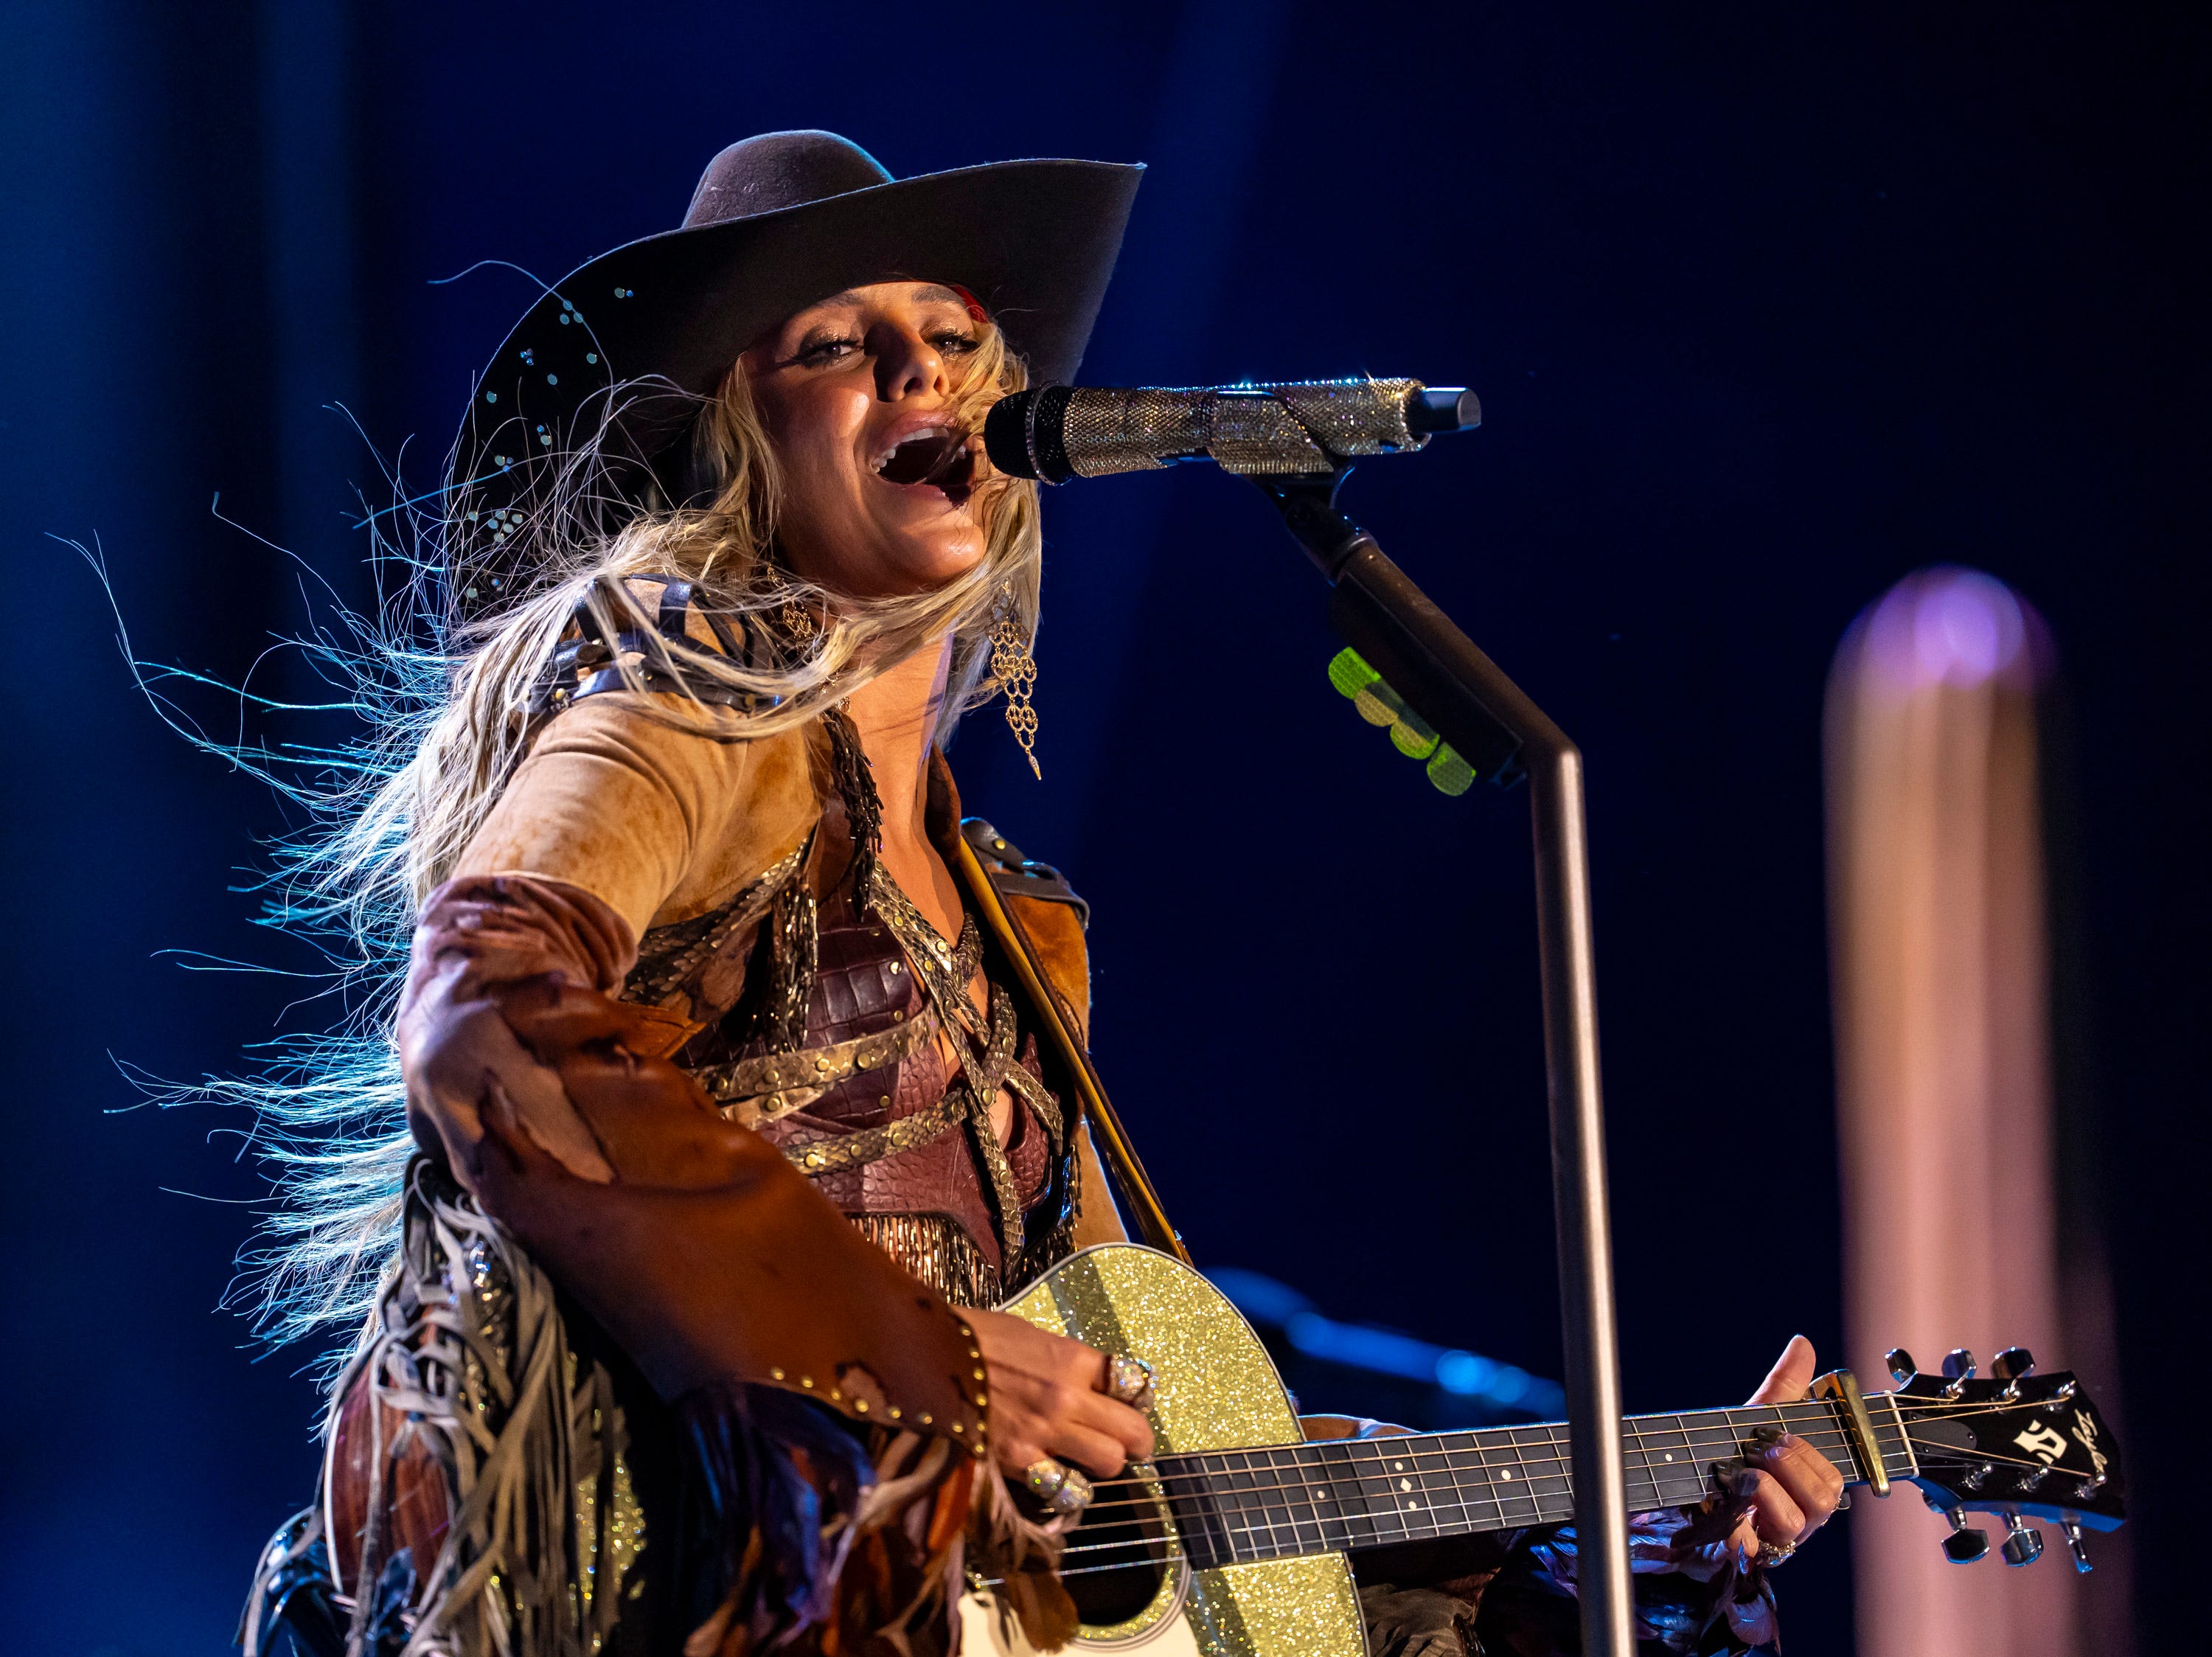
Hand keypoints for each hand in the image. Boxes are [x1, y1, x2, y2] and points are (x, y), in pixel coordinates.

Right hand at [968, 1308, 1154, 1480]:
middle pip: (1132, 1431)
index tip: (1133, 1402)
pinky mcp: (1019, 1464)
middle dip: (1138, 1439)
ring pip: (1108, 1464)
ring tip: (1093, 1460)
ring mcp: (1044, 1434)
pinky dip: (1067, 1487)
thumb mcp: (1028, 1334)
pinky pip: (1064, 1488)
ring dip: (1105, 1463)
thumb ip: (1063, 1360)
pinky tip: (1058, 1477)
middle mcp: (1068, 1398)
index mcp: (1072, 1358)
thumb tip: (1083, 1377)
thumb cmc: (973, 1337)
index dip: (1138, 1396)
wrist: (923, 1359)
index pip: (1132, 1382)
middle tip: (1132, 1443)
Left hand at [1729, 1336, 1845, 1562]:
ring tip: (1738, 1472)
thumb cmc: (1728, 1453)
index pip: (1832, 1480)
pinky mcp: (1740, 1556)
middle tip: (1757, 1448)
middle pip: (1823, 1501)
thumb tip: (1803, 1344)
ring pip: (1796, 1523)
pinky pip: (1749, 1547)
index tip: (1778, 1434)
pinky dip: (1735, 1522)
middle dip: (1789, 1465)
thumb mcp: (1755, 1418)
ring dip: (1764, 1489)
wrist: (1677, 1481)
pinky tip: (1721, 1503)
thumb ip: (1783, 1386)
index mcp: (1805, 1491)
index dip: (1808, 1455)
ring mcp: (1770, 1541)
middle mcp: (1795, 1520)